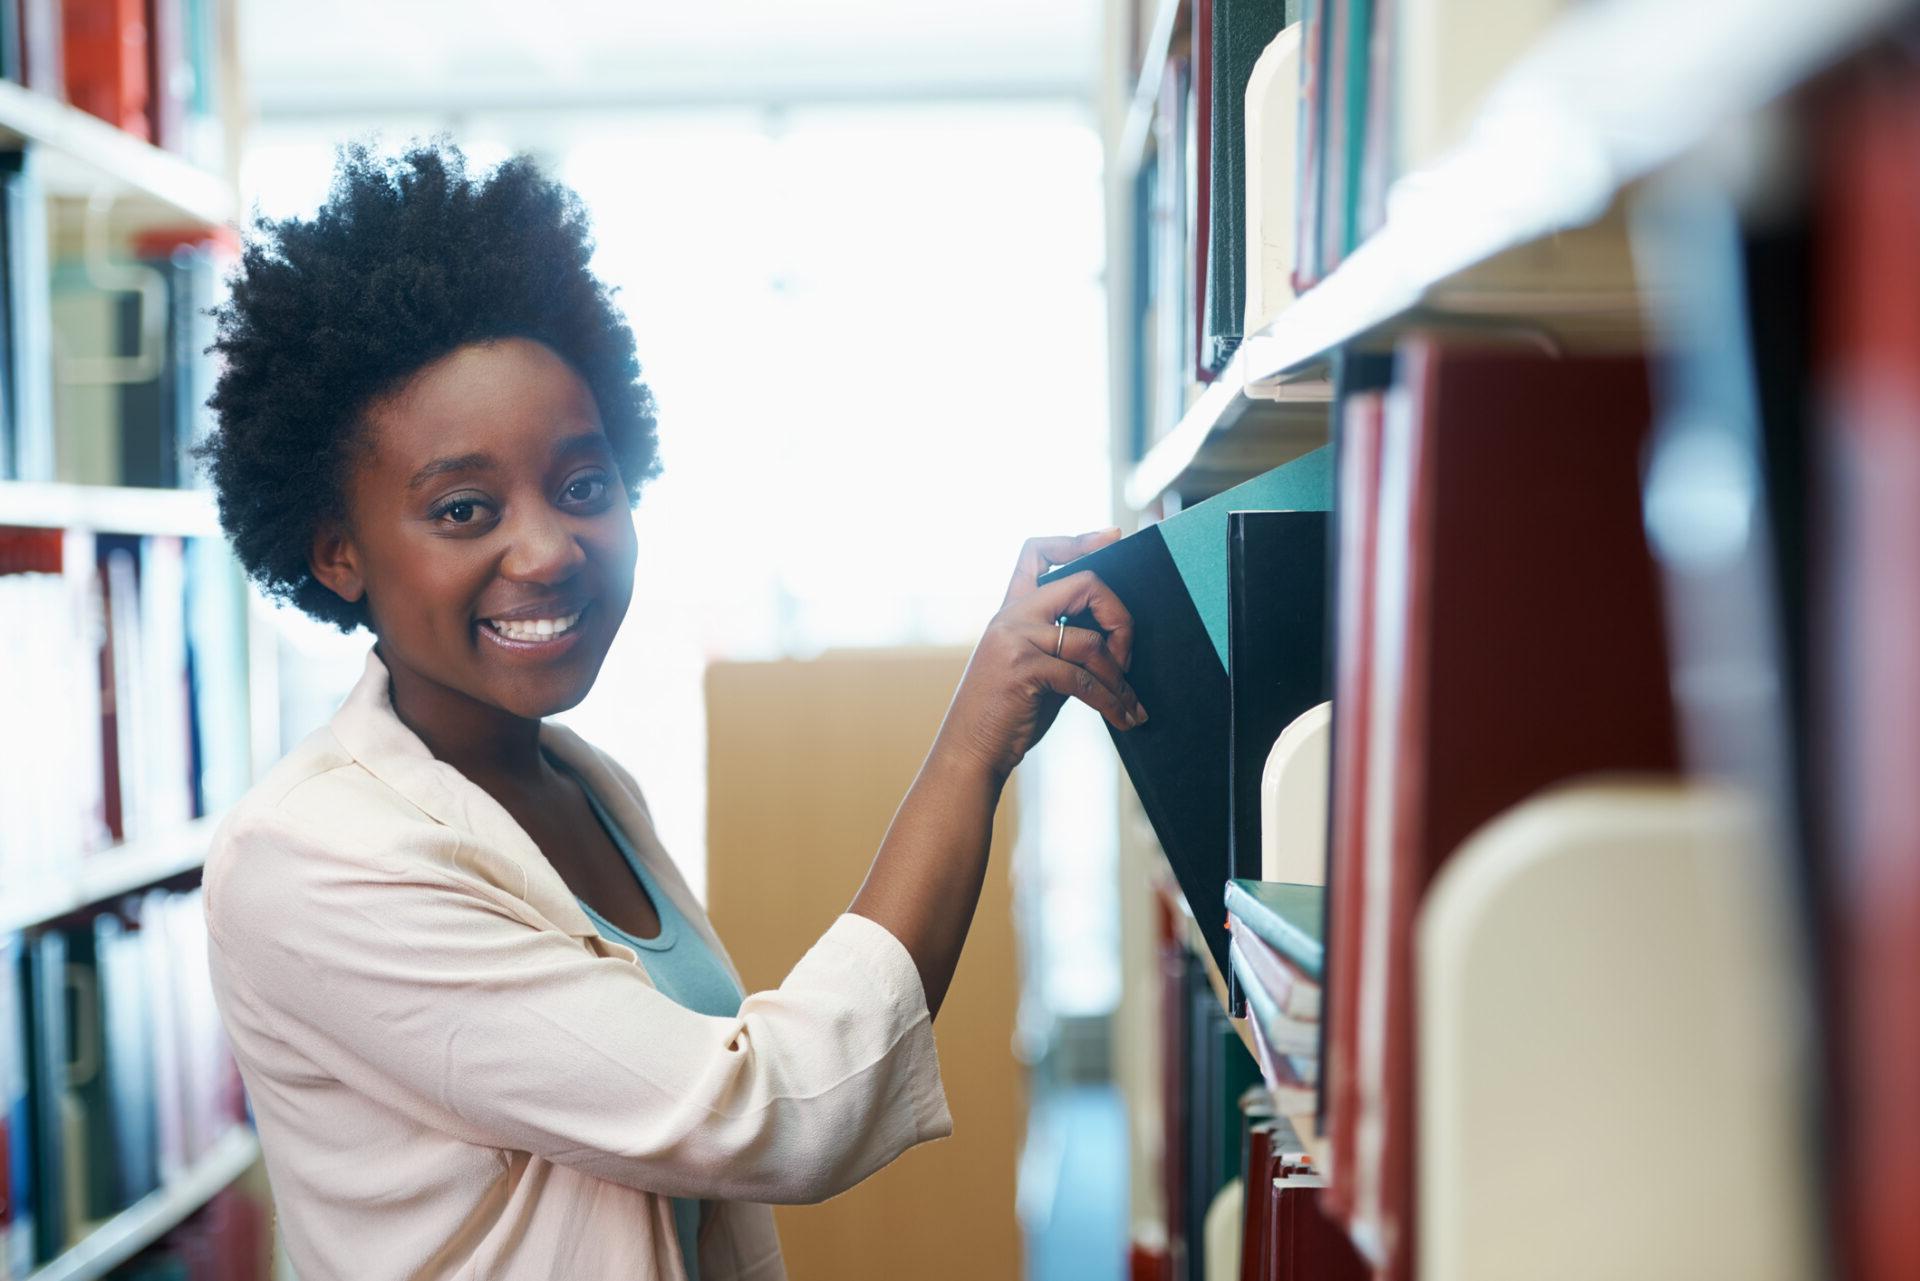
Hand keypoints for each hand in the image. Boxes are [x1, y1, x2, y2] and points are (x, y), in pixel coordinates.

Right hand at [933, 529, 1145, 786]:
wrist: (970, 754)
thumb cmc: (1006, 716)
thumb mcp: (1035, 670)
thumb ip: (1062, 645)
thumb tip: (1113, 637)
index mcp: (1011, 612)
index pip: (1036, 553)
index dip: (1077, 540)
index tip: (1111, 537)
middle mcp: (1011, 617)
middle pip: (1082, 582)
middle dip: (1119, 615)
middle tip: (1128, 655)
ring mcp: (1015, 640)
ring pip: (1090, 639)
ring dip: (1119, 676)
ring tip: (1129, 702)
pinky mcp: (1023, 669)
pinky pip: (1083, 677)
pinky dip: (1110, 700)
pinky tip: (1122, 717)